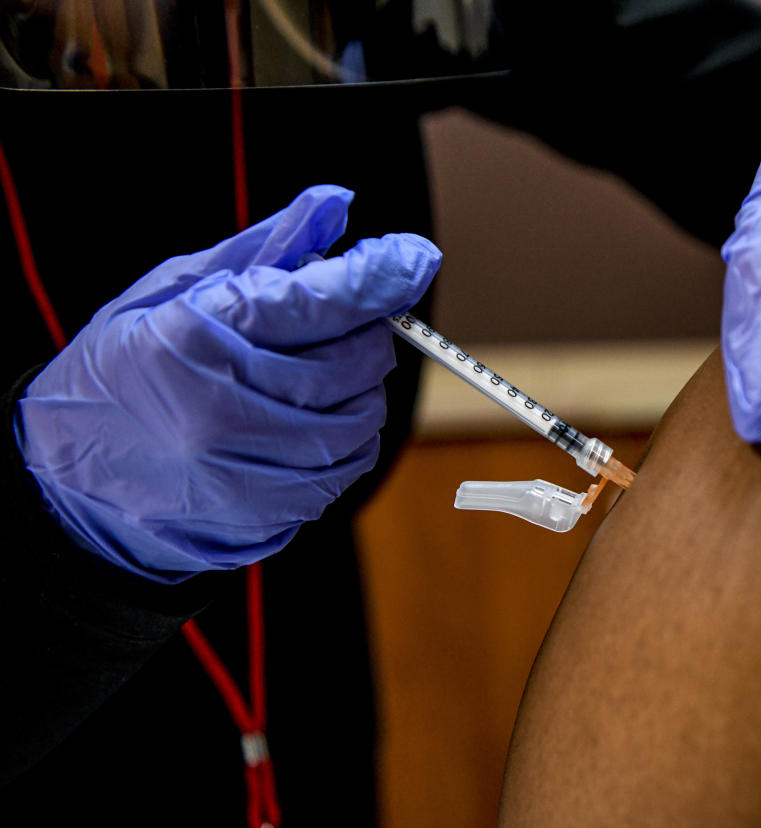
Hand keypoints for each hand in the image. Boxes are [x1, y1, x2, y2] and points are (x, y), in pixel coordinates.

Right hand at [15, 185, 440, 581]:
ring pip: (356, 422)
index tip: (413, 259)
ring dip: (363, 391)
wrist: (69, 467)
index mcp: (195, 338)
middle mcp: (219, 408)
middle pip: (349, 366)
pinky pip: (342, 471)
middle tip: (352, 324)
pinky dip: (351, 440)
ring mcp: (239, 469)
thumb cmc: (127, 363)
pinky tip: (320, 419)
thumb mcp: (176, 288)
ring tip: (330, 373)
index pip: (316, 302)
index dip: (378, 278)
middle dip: (368, 336)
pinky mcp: (258, 511)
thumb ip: (263, 248)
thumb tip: (334, 204)